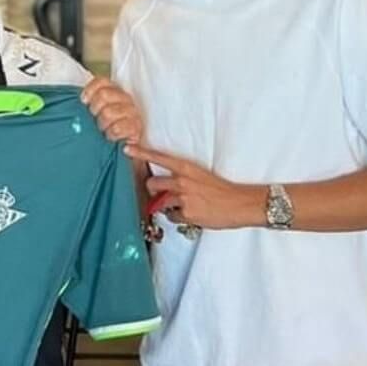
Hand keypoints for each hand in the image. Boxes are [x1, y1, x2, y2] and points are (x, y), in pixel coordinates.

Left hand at [79, 77, 143, 144]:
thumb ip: (88, 104)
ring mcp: (132, 112)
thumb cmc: (104, 131)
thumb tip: (78, 101)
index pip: (102, 82)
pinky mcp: (136, 127)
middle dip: (94, 109)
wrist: (120, 150)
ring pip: (109, 112)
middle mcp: (124, 99)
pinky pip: (118, 127)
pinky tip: (110, 136)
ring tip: (103, 130)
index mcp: (114, 92)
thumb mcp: (93, 115)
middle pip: (104, 95)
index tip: (83, 102)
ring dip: (102, 124)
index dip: (90, 90)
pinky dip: (111, 133)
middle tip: (95, 120)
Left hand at [123, 144, 265, 229]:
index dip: (141, 153)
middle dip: (153, 191)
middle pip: (151, 184)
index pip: (159, 157)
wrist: (240, 203)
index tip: (126, 148)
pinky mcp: (186, 213)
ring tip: (185, 206)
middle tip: (164, 195)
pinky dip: (179, 218)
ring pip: (160, 203)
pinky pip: (172, 217)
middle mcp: (182, 180)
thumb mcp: (199, 176)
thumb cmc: (221, 190)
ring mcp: (183, 197)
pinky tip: (193, 214)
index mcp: (186, 167)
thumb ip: (180, 178)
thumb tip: (164, 185)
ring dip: (167, 206)